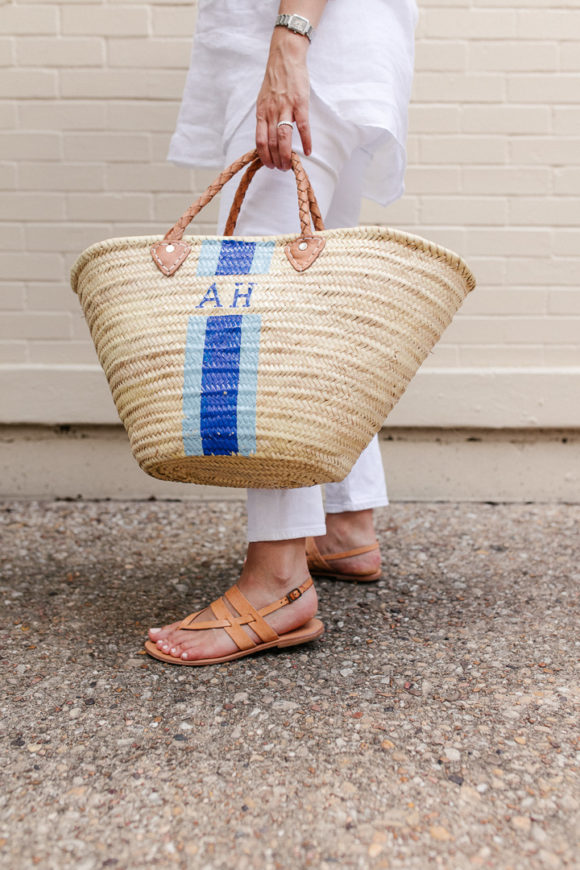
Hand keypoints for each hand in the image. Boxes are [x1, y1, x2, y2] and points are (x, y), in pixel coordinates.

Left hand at [255, 28, 311, 170]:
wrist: (285, 57)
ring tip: (290, 164)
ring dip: (286, 154)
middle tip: (281, 169)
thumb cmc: (276, 78)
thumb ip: (266, 116)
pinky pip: (303, 127)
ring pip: (283, 138)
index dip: (264, 156)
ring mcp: (286, 107)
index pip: (260, 140)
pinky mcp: (300, 103)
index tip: (268, 165)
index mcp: (262, 112)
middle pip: (271, 142)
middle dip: (275, 159)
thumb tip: (270, 134)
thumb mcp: (264, 99)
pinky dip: (306, 141)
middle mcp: (271, 111)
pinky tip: (308, 151)